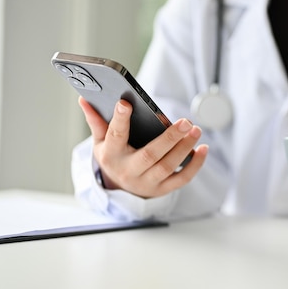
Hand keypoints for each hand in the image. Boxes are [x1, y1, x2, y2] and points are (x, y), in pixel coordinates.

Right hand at [79, 97, 207, 197]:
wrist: (120, 189)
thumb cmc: (113, 158)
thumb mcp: (101, 142)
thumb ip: (96, 121)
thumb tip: (84, 99)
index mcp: (112, 155)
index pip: (115, 136)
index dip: (120, 120)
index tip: (125, 103)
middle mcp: (129, 171)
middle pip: (150, 154)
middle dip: (169, 138)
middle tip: (186, 121)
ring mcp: (146, 182)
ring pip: (168, 166)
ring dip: (184, 148)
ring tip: (196, 130)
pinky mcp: (162, 189)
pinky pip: (181, 179)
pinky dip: (195, 165)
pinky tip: (203, 149)